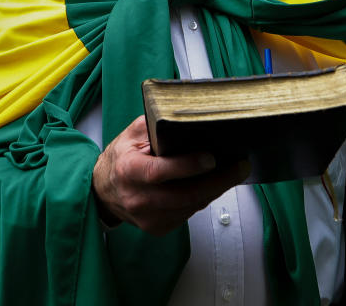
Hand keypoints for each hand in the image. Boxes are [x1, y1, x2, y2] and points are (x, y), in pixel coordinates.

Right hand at [91, 115, 249, 234]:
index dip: (188, 166)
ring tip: (234, 172)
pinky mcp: (157, 228)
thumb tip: (190, 118)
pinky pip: (189, 213)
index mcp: (129, 170)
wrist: (104, 190)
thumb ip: (158, 125)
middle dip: (218, 181)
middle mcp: (138, 198)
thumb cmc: (122, 157)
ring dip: (216, 190)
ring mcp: (148, 217)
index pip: (160, 171)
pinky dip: (203, 198)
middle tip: (240, 167)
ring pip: (191, 205)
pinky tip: (213, 184)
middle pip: (185, 195)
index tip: (211, 158)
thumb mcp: (133, 133)